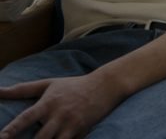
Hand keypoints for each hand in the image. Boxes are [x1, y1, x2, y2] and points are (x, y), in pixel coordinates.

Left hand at [0, 74, 123, 138]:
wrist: (105, 86)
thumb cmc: (72, 86)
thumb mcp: (49, 84)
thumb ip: (22, 89)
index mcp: (48, 103)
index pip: (26, 117)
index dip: (13, 129)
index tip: (1, 138)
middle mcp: (59, 115)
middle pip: (40, 138)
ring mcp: (71, 125)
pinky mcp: (82, 132)